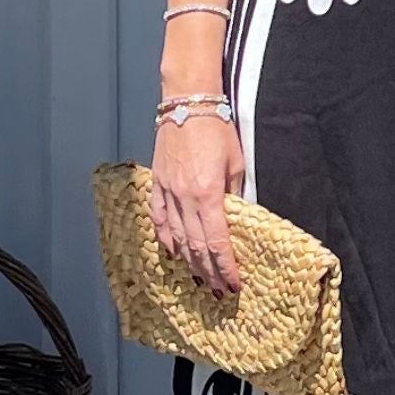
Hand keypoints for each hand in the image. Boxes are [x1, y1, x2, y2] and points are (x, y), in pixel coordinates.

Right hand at [149, 110, 246, 297]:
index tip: (233, 284)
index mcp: (209, 194)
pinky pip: (158, 218)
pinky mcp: (157, 184)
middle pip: (196, 246)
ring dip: (189, 262)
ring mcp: (167, 192)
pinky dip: (165, 239)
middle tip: (218, 290)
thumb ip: (235, 194)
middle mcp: (185, 198)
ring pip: (176, 237)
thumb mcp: (236, 163)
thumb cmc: (217, 129)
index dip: (225, 266)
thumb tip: (237, 218)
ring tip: (199, 279)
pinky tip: (172, 253)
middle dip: (209, 271)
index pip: (217, 242)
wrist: (187, 104)